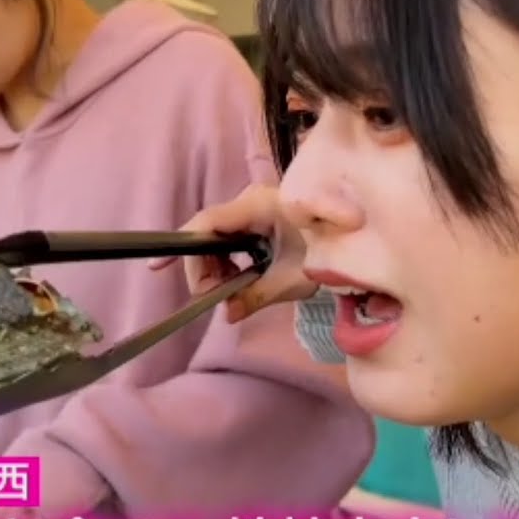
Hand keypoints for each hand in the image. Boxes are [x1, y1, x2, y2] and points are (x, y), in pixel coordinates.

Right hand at [150, 183, 317, 321]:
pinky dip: (226, 262)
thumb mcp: (293, 279)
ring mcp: (253, 210)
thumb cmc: (329, 252)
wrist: (354, 237)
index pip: (208, 223)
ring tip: (228, 293)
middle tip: (212, 298)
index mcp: (258, 207)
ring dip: (214, 268)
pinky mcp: (257, 220)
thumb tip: (227, 315)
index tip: (164, 268)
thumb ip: (256, 296)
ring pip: (216, 238)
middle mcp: (250, 202)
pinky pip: (230, 240)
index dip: (185, 246)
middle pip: (208, 232)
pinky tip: (232, 282)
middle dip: (203, 267)